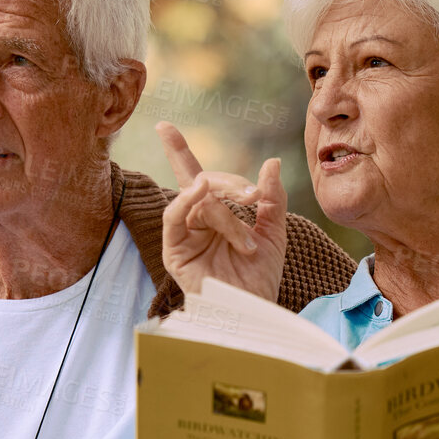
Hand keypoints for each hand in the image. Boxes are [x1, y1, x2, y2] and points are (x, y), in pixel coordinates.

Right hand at [157, 122, 286, 301]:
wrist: (254, 312)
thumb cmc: (261, 278)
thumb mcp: (274, 232)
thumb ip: (272, 198)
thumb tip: (271, 162)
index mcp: (213, 214)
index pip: (195, 175)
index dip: (178, 150)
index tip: (164, 125)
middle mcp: (194, 222)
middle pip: (204, 183)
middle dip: (233, 185)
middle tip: (255, 199)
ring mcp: (182, 236)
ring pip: (198, 201)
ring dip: (226, 215)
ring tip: (246, 242)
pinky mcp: (174, 251)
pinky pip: (174, 217)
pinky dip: (186, 202)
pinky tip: (199, 193)